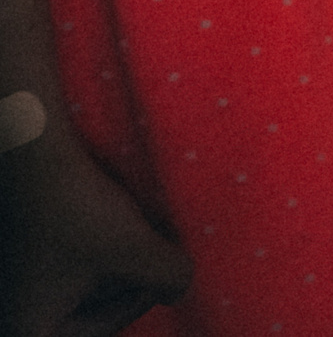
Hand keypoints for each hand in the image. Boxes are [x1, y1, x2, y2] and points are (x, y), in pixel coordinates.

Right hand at [0, 128, 192, 336]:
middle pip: (89, 302)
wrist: (30, 149)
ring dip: (112, 251)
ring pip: (78, 275)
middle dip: (125, 271)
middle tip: (147, 238)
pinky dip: (92, 235)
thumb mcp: (136, 248)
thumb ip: (169, 277)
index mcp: (28, 325)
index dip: (143, 295)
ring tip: (130, 220)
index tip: (162, 261)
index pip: (102, 328)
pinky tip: (107, 209)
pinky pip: (63, 253)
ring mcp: (12, 275)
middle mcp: (11, 307)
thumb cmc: (76, 206)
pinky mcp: (17, 246)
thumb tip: (179, 290)